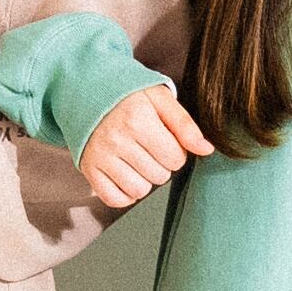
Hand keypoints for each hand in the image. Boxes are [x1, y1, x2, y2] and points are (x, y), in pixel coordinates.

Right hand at [79, 84, 216, 207]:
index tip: (163, 139)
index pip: (176, 158)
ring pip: (139, 190)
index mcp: (138, 119)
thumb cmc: (126, 94)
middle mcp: (117, 139)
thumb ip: (184, 124)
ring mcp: (101, 156)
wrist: (85, 91)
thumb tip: (206, 149)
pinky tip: (125, 174)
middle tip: (147, 147)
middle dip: (160, 164)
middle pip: (159, 176)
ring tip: (136, 159)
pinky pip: (115, 199)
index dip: (175, 151)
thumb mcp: (159, 98)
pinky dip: (125, 193)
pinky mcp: (89, 169)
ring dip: (144, 179)